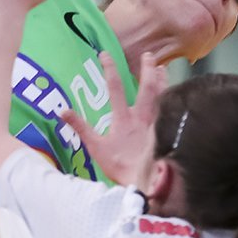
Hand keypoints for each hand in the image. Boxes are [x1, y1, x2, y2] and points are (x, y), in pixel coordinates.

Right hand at [62, 51, 166, 185]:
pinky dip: (171, 99)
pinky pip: (170, 111)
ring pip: (162, 97)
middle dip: (147, 69)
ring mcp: (156, 124)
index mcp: (123, 119)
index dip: (109, 69)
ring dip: (162, 82)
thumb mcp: (95, 148)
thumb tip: (62, 111)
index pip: (114, 87)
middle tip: (149, 55)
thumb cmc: (120, 166)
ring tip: (163, 69)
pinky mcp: (166, 132)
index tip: (105, 54)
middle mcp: (141, 118)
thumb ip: (80, 128)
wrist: (145, 182)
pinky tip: (174, 96)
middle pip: (146, 88)